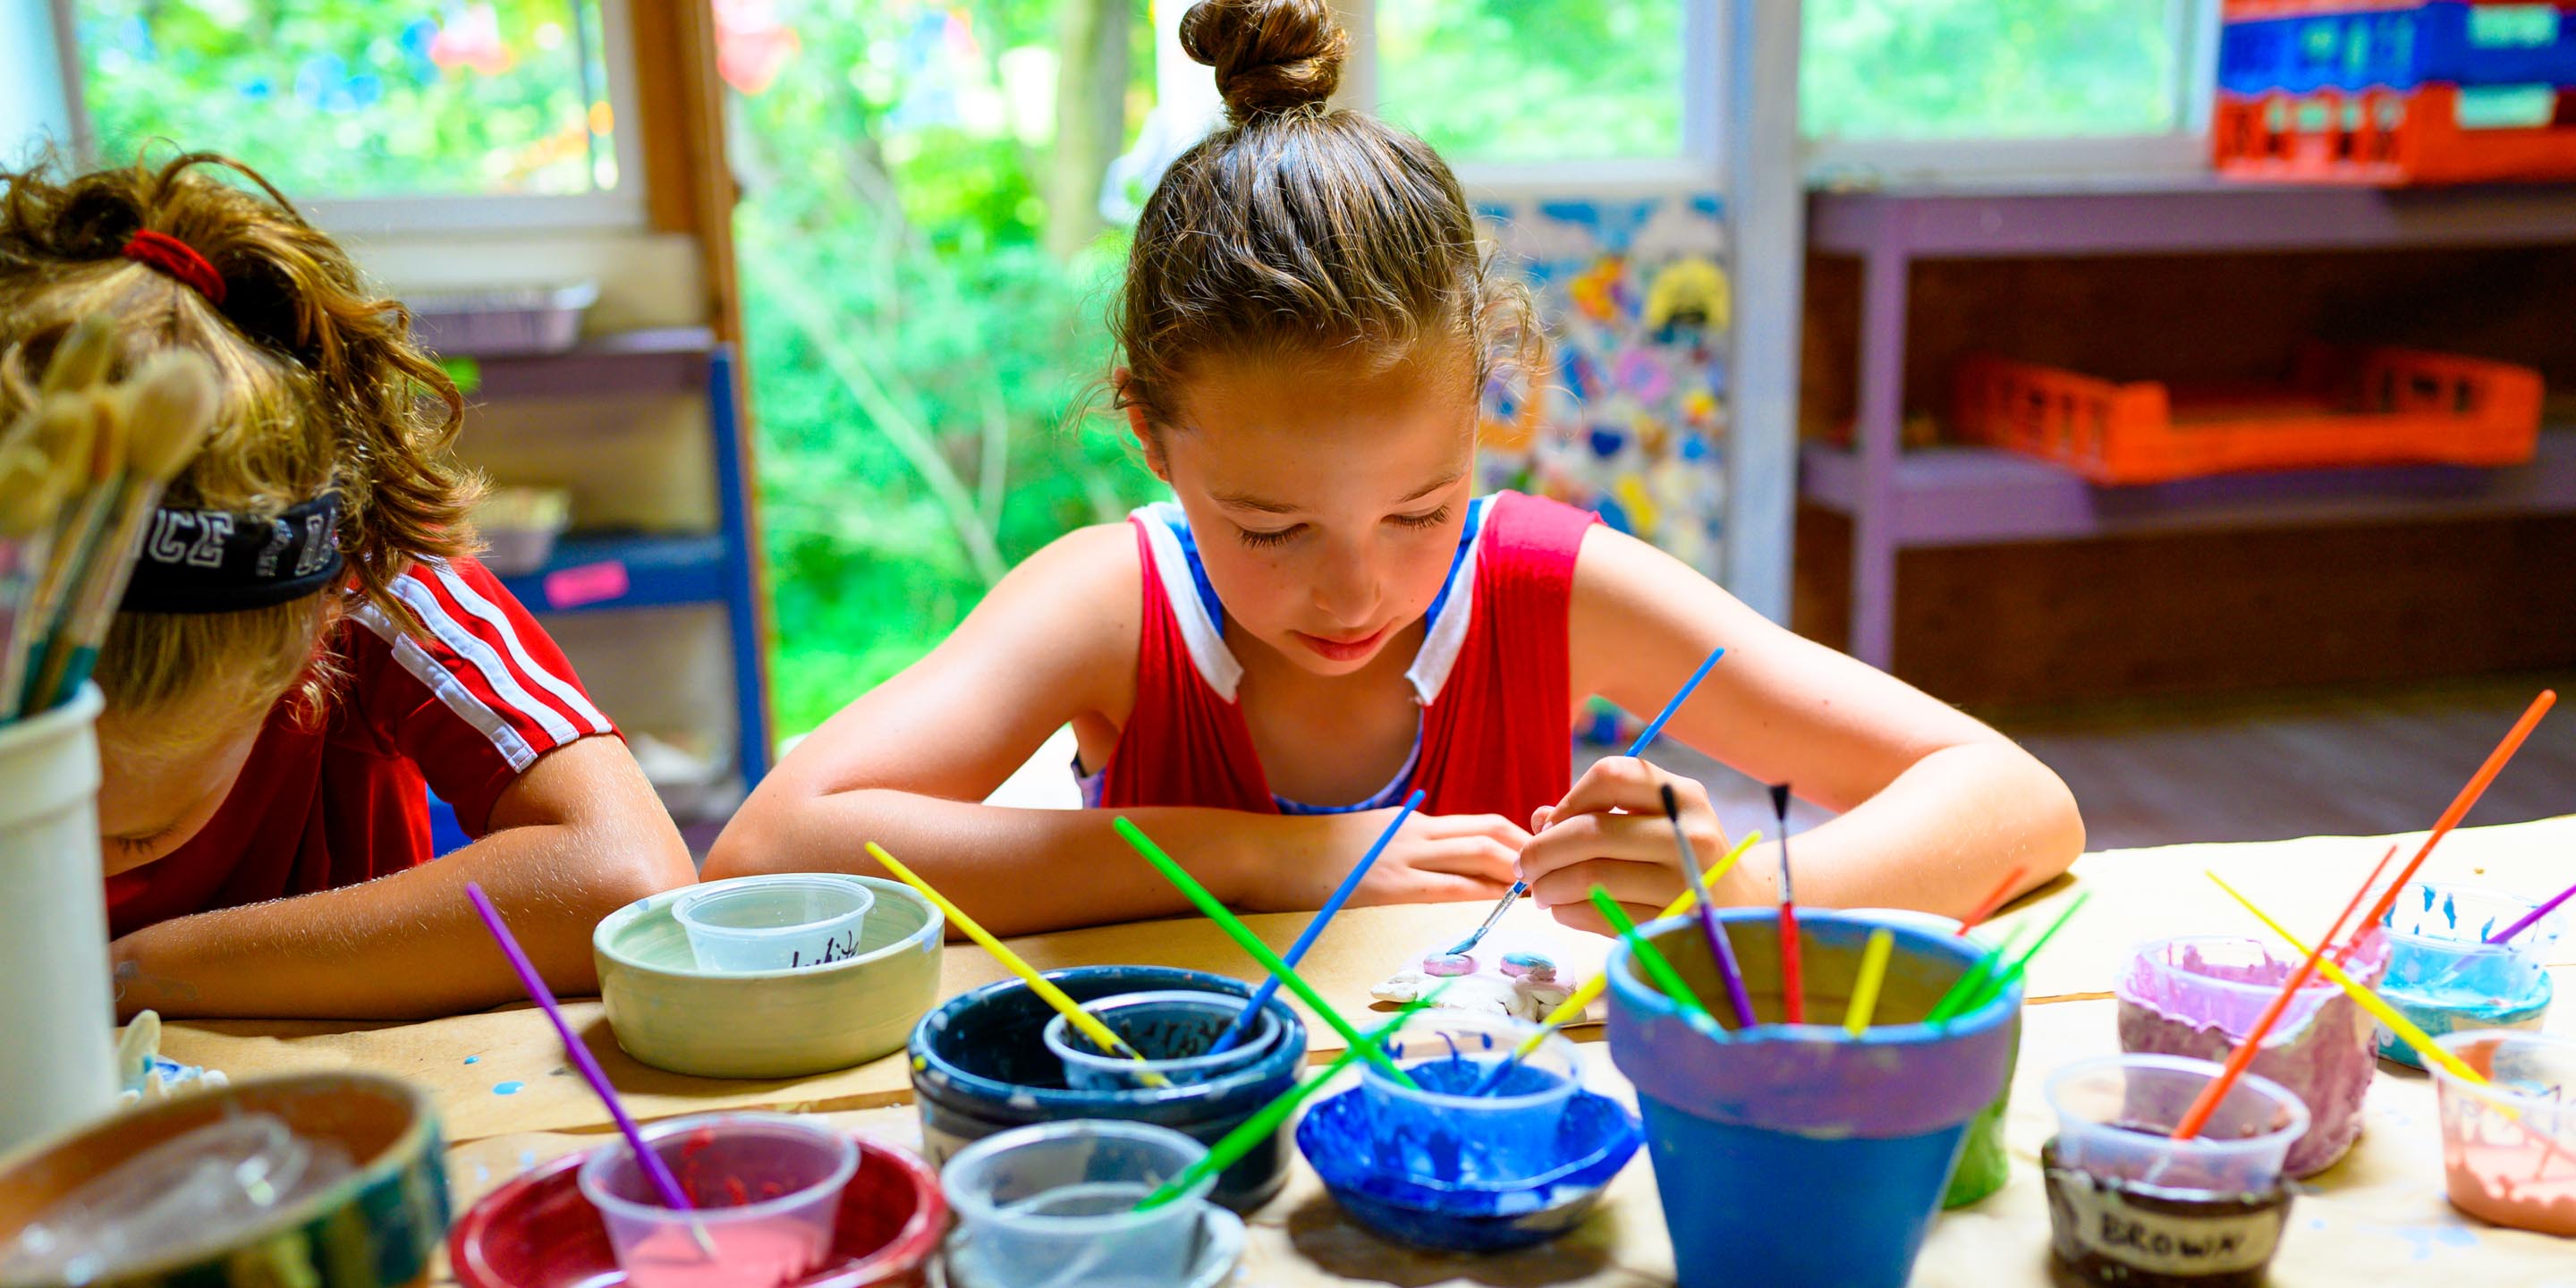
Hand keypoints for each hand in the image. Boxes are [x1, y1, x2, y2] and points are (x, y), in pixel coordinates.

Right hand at [1246, 809, 1526, 911]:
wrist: (1265, 852)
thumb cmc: (1309, 854)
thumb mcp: (1367, 840)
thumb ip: (1403, 850)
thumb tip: (1438, 870)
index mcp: (1411, 820)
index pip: (1479, 824)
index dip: (1518, 839)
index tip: (1542, 861)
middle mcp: (1414, 832)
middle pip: (1491, 831)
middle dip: (1530, 852)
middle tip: (1557, 875)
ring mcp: (1402, 857)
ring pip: (1478, 854)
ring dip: (1515, 872)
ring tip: (1541, 892)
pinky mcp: (1387, 885)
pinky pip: (1447, 887)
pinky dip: (1480, 894)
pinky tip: (1500, 905)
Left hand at [1518, 757, 1751, 935]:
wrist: (1743, 910)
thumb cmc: (1685, 858)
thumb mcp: (1656, 821)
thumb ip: (1600, 812)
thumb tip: (1539, 819)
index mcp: (1682, 796)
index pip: (1612, 775)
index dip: (1569, 798)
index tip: (1550, 822)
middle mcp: (1690, 834)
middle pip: (1592, 831)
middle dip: (1543, 850)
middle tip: (1526, 866)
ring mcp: (1684, 883)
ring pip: (1592, 877)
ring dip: (1550, 886)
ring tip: (1542, 892)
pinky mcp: (1672, 924)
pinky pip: (1602, 915)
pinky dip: (1569, 912)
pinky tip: (1564, 911)